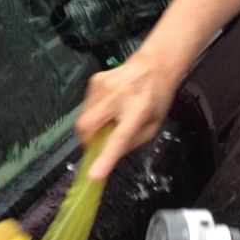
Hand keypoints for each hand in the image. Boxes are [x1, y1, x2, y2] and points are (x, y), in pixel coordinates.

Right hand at [76, 51, 177, 179]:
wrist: (154, 64)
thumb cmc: (156, 98)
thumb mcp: (153, 126)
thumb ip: (130, 144)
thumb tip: (106, 158)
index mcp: (139, 109)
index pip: (119, 137)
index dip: (106, 157)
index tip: (94, 174)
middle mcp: (119, 95)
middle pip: (87, 126)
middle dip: (87, 141)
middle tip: (99, 142)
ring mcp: (103, 85)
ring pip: (83, 118)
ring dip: (92, 126)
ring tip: (110, 119)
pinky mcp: (94, 80)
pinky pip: (86, 106)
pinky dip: (93, 113)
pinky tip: (108, 107)